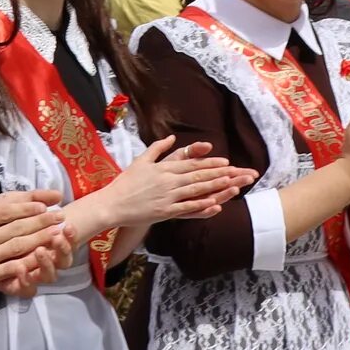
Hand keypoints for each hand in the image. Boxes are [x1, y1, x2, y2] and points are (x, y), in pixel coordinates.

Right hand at [0, 187, 64, 301]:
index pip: (4, 211)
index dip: (26, 208)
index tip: (44, 205)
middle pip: (16, 227)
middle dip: (41, 222)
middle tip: (60, 217)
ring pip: (17, 247)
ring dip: (40, 240)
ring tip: (58, 235)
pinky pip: (8, 271)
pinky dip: (25, 266)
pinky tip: (40, 262)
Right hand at [103, 136, 253, 229]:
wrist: (112, 203)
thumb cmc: (125, 182)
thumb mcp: (141, 160)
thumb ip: (158, 148)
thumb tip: (171, 137)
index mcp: (164, 168)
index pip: (191, 164)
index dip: (210, 163)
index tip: (225, 161)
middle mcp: (168, 181)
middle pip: (198, 176)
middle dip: (219, 173)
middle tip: (237, 172)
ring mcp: (167, 197)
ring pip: (196, 191)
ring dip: (215, 187)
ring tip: (231, 184)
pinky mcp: (164, 212)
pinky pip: (186, 209)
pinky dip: (201, 206)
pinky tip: (214, 205)